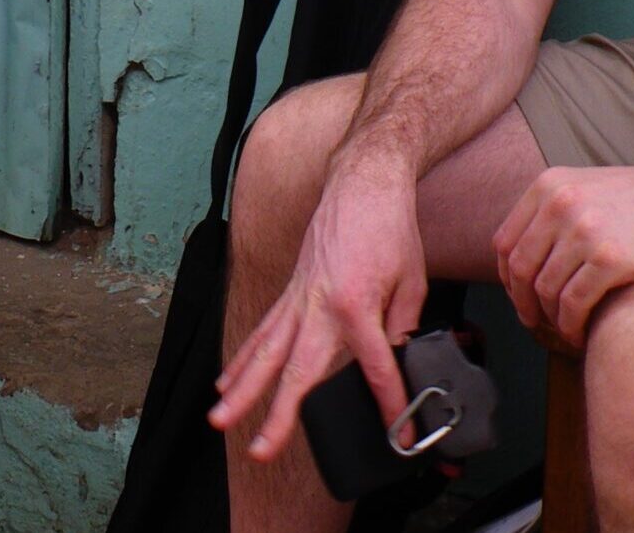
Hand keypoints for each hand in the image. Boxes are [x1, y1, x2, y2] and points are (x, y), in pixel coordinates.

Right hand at [210, 159, 428, 459]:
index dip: (388, 406)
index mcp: (357, 305)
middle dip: (277, 415)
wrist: (364, 183)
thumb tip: (393, 362)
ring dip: (242, 390)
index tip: (398, 438)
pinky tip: (226, 383)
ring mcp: (299, 298)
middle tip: (260, 450)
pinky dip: (243, 359)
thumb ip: (401, 328)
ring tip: (220, 420)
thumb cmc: (390, 228)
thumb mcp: (413, 282)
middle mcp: (320, 305)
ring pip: (266, 353)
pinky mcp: (291, 291)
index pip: (374, 368)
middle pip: (297, 371)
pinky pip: (263, 332)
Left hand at [492, 150, 633, 347]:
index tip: (522, 301)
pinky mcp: (612, 257)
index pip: (505, 243)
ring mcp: (585, 229)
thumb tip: (526, 263)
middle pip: (520, 270)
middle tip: (538, 327)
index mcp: (550, 185)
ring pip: (545, 292)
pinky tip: (584, 337)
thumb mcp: (593, 189)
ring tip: (567, 334)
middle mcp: (560, 203)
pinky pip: (574, 304)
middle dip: (524, 306)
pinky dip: (573, 327)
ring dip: (551, 322)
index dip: (508, 281)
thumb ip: (557, 215)